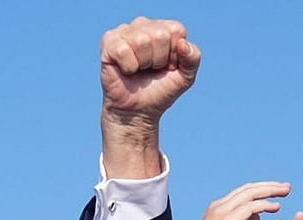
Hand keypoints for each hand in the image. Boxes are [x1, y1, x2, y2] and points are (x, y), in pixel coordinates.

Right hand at [99, 17, 200, 178]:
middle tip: (151, 70)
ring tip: (139, 70)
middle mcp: (144, 25)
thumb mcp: (185, 77)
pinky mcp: (109, 41)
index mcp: (164, 29)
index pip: (176, 30)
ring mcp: (125, 31)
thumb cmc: (160, 91)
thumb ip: (194, 58)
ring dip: (143, 63)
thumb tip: (183, 43)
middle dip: (159, 59)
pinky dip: (128, 67)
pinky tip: (126, 70)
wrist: (138, 111)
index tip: (168, 66)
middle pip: (159, 34)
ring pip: (141, 40)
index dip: (174, 54)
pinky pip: (123, 50)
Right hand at [182, 181, 291, 219]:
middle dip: (269, 186)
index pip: (243, 193)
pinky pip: (251, 207)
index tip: (276, 191)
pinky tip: (277, 207)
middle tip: (286, 187)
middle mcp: (220, 206)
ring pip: (250, 193)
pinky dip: (265, 205)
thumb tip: (256, 217)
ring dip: (270, 191)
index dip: (260, 190)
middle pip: (248, 189)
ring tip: (286, 192)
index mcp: (220, 209)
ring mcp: (223, 212)